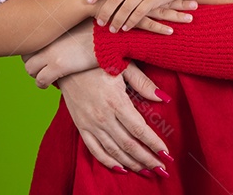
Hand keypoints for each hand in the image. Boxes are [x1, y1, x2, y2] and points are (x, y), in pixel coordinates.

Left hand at [23, 20, 97, 87]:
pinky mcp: (58, 66)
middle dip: (31, 61)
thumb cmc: (98, 28)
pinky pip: (40, 80)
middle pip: (25, 53)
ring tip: (43, 77)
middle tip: (40, 66)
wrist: (109, 37)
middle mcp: (47, 39)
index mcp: (51, 28)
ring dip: (36, 74)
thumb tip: (68, 22)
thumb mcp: (80, 21)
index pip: (30, 38)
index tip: (40, 53)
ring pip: (29, 69)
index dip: (33, 48)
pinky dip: (42, 83)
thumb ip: (69, 24)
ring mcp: (51, 53)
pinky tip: (49, 84)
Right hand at [57, 65, 171, 172]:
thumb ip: (143, 83)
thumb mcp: (123, 65)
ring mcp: (90, 124)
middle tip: (162, 170)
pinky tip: (121, 168)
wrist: (66, 63)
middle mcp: (102, 116)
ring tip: (147, 171)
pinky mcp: (81, 127)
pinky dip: (108, 162)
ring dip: (131, 163)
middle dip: (147, 159)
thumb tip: (164, 98)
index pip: (139, 129)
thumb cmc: (98, 61)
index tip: (167, 154)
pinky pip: (95, 150)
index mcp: (115, 101)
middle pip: (128, 145)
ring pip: (113, 151)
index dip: (154, 144)